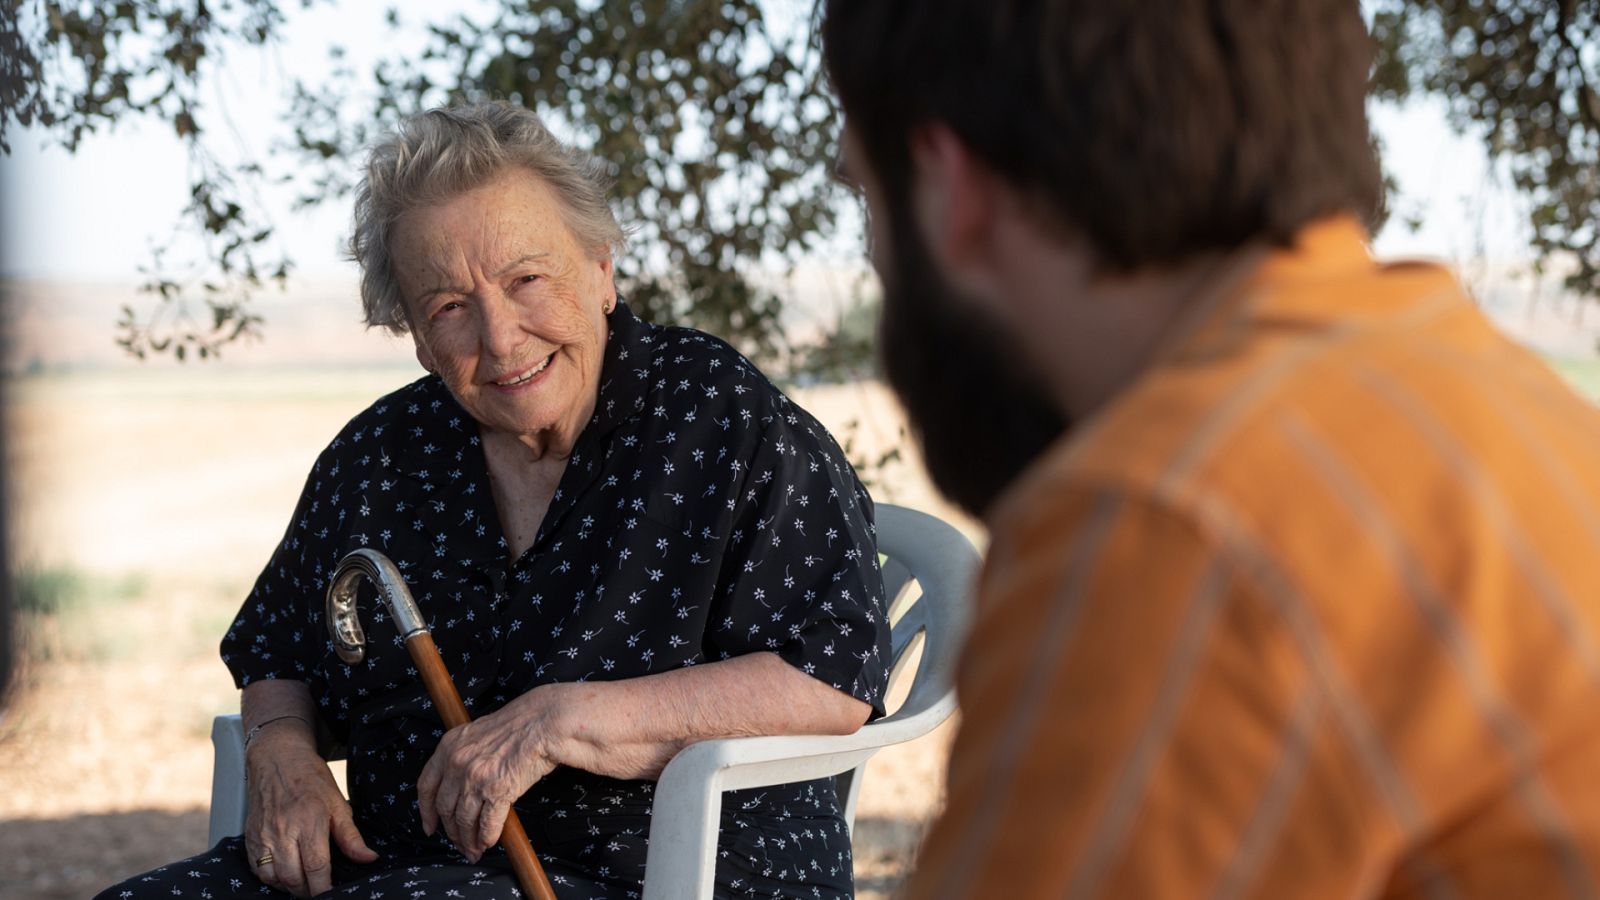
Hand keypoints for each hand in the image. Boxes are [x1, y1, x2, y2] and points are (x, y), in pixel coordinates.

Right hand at [245, 727, 378, 896]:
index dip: (325, 888)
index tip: (333, 894)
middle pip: (294, 879)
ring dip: (290, 886)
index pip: (316, 868)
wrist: (277, 759)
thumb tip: (369, 859)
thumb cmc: (310, 779)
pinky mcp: (251, 838)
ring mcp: (263, 837)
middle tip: (321, 888)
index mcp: (309, 823)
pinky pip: (258, 870)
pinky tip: (286, 873)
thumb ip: (351, 837)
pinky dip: (273, 878)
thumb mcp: (338, 804)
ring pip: (274, 878)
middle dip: (309, 891)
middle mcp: (282, 833)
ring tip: (305, 882)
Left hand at [416, 685, 567, 861]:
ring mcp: (476, 778)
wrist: (542, 722)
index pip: (426, 786)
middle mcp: (457, 763)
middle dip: (452, 832)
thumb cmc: (517, 725)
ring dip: (469, 840)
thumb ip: (463, 757)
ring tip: (474, 850)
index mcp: (448, 747)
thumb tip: (460, 787)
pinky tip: (489, 842)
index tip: (430, 826)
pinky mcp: (498, 790)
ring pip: (464, 820)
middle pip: (445, 809)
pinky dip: (487, 837)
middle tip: (459, 843)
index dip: (426, 812)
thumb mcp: (476, 734)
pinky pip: (487, 823)